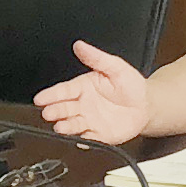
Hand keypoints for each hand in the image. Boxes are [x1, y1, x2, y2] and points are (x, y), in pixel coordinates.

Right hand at [35, 41, 152, 145]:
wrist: (146, 106)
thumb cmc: (130, 85)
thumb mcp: (115, 67)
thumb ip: (96, 58)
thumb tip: (80, 45)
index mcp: (83, 87)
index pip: (63, 90)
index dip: (51, 94)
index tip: (40, 98)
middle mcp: (82, 105)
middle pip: (64, 108)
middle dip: (54, 111)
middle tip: (48, 113)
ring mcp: (89, 121)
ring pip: (72, 125)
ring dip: (65, 127)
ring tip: (60, 127)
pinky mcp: (98, 135)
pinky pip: (89, 139)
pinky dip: (84, 141)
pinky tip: (80, 140)